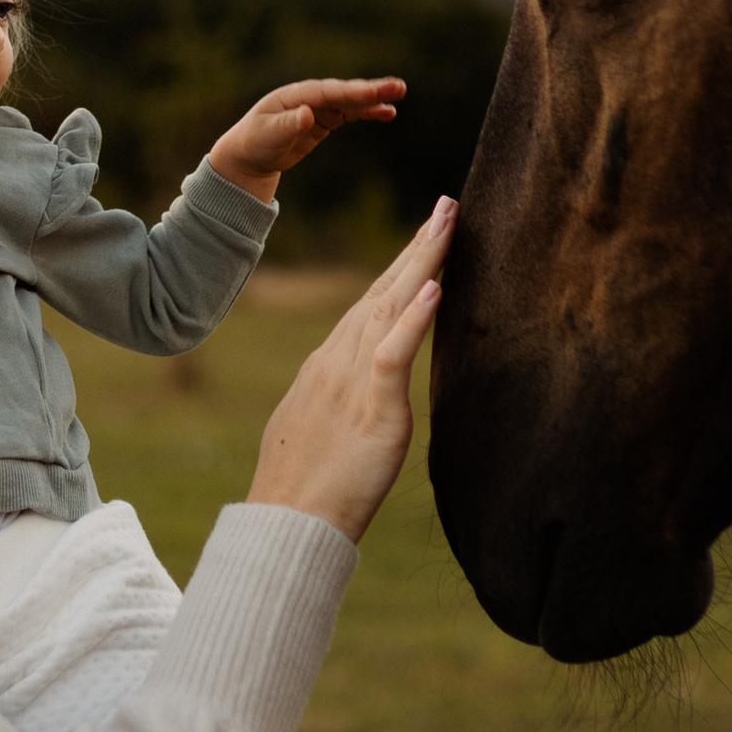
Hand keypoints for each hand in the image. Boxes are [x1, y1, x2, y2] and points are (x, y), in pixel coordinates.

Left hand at [209, 76, 404, 207]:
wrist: (250, 153)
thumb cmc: (255, 142)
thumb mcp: (268, 136)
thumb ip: (287, 125)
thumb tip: (307, 114)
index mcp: (294, 96)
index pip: (327, 92)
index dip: (350, 92)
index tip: (371, 93)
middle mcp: (310, 97)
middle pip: (344, 92)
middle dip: (370, 90)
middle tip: (397, 87)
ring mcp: (319, 107)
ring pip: (351, 101)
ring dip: (375, 98)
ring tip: (399, 93)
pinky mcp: (325, 120)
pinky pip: (351, 113)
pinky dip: (369, 112)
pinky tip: (388, 113)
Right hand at [246, 199, 456, 542]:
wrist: (284, 527)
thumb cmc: (301, 492)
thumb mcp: (318, 429)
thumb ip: (341, 400)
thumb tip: (358, 393)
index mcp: (326, 366)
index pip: (371, 304)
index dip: (401, 267)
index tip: (427, 234)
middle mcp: (335, 362)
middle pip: (382, 291)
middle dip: (416, 246)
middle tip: (448, 204)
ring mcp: (349, 382)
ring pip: (389, 308)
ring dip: (421, 262)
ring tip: (447, 224)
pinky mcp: (370, 410)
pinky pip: (392, 356)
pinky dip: (414, 319)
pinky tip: (434, 288)